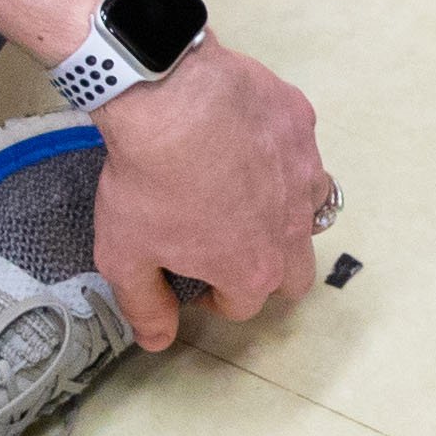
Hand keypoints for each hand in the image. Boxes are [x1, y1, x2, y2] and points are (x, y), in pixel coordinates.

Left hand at [88, 36, 330, 352]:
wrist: (169, 95)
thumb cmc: (148, 178)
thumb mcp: (125, 255)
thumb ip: (144, 305)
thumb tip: (157, 340)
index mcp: (252, 269)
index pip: (244, 305)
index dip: (215, 297)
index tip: (192, 276)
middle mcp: (291, 228)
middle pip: (297, 273)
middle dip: (268, 272)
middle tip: (229, 249)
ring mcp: (304, 173)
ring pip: (310, 211)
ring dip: (285, 215)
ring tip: (244, 194)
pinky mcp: (301, 126)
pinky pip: (300, 150)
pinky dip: (279, 153)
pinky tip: (244, 138)